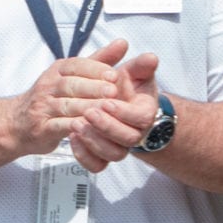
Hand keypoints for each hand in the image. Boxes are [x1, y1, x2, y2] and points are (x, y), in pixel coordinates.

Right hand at [10, 38, 128, 157]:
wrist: (18, 123)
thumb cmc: (52, 97)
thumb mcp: (73, 75)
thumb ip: (99, 60)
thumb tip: (123, 42)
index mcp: (57, 71)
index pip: (75, 65)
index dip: (95, 69)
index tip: (114, 75)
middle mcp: (48, 86)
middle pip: (70, 84)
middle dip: (93, 88)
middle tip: (113, 92)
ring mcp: (43, 107)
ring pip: (66, 105)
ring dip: (86, 107)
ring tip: (106, 110)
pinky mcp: (41, 128)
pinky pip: (58, 126)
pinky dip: (73, 127)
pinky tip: (89, 128)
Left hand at [70, 51, 161, 172]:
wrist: (116, 102)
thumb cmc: (124, 86)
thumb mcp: (132, 73)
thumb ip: (140, 66)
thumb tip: (151, 57)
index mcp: (144, 113)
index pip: (141, 119)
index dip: (124, 112)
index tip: (106, 101)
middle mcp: (135, 133)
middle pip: (127, 139)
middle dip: (106, 126)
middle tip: (88, 112)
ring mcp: (119, 146)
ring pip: (113, 155)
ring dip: (94, 141)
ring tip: (75, 125)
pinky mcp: (103, 156)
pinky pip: (97, 165)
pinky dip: (84, 155)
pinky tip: (71, 138)